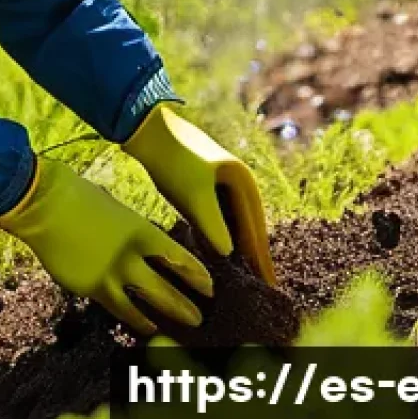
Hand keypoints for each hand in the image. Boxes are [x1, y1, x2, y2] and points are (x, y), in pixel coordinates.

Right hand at [0, 156, 212, 335]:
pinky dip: (135, 320)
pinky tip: (145, 326)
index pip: (179, 258)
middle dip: (186, 305)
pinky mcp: (90, 286)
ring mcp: (111, 273)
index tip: (209, 287)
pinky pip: (119, 308)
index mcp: (140, 231)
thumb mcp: (115, 209)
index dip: (196, 275)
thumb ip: (130, 231)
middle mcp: (130, 255)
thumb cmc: (78, 197)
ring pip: (146, 304)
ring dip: (166, 316)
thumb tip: (140, 246)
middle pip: (167, 287)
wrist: (45, 202)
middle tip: (201, 318)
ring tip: (176, 329)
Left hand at [123, 104, 275, 285]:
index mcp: (243, 180)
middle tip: (262, 289)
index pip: (256, 228)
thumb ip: (213, 226)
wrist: (146, 129)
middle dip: (254, 256)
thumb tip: (230, 254)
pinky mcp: (205, 183)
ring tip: (244, 276)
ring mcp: (223, 180)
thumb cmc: (172, 160)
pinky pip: (220, 215)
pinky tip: (218, 251)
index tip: (271, 287)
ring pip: (235, 221)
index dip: (262, 259)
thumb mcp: (193, 196)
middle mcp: (239, 180)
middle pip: (249, 225)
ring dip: (238, 246)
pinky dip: (222, 233)